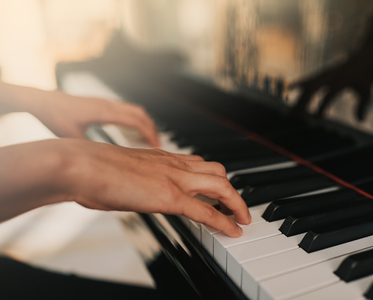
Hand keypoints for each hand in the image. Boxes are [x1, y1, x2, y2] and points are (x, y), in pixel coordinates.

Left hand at [0, 82, 159, 145]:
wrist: (42, 100)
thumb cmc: (55, 115)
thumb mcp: (72, 137)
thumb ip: (90, 148)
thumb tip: (102, 162)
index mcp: (104, 111)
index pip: (135, 121)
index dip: (149, 134)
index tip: (157, 147)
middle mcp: (108, 104)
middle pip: (140, 113)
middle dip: (153, 129)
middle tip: (159, 144)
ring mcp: (105, 102)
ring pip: (135, 109)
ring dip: (145, 123)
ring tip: (150, 138)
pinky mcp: (102, 103)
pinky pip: (126, 109)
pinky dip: (136, 119)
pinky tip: (133, 130)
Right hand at [0, 139, 249, 236]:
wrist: (81, 164)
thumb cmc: (93, 168)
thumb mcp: (123, 170)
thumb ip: (138, 177)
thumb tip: (138, 189)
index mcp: (162, 157)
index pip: (200, 163)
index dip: (215, 177)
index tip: (221, 189)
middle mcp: (174, 164)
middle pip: (218, 172)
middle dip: (232, 189)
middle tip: (238, 205)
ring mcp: (174, 179)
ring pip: (221, 186)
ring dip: (236, 203)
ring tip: (243, 218)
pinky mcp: (170, 197)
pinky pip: (207, 210)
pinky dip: (225, 221)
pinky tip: (234, 231)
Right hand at [289, 45, 372, 120]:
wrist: (364, 55)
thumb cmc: (365, 76)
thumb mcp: (367, 91)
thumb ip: (363, 106)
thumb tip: (360, 120)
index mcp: (342, 81)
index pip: (328, 96)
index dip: (321, 108)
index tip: (316, 121)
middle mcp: (331, 76)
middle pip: (313, 89)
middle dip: (304, 102)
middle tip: (298, 116)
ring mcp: (325, 73)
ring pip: (308, 84)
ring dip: (300, 96)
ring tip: (292, 107)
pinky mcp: (322, 72)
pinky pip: (309, 78)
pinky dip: (299, 84)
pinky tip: (290, 88)